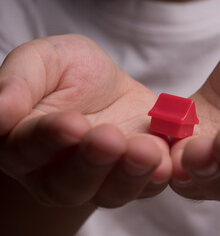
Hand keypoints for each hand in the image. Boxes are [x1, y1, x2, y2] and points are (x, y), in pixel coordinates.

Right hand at [0, 35, 170, 207]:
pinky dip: (154, 178)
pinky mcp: (134, 176)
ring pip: (107, 193)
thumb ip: (20, 82)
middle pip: (67, 184)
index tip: (71, 123)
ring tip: (144, 150)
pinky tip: (165, 162)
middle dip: (90, 163)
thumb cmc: (73, 73)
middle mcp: (58, 172)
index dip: (48, 138)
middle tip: (108, 139)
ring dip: (127, 175)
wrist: (111, 88)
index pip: (28, 148)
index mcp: (26, 143)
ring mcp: (99, 179)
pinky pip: (143, 187)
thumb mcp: (45, 61)